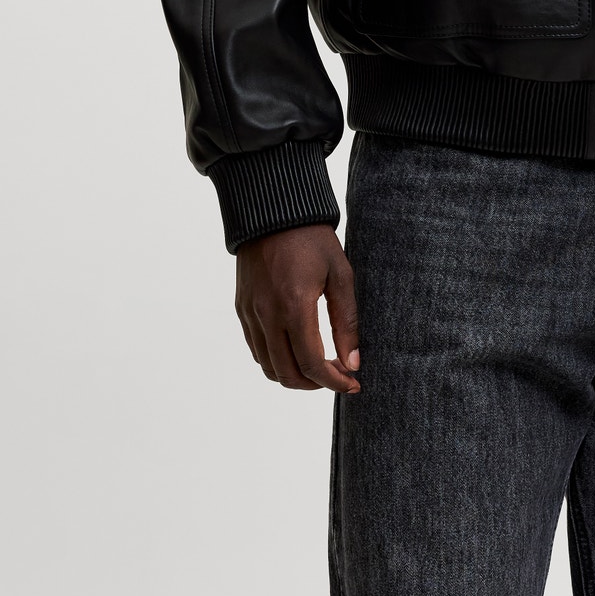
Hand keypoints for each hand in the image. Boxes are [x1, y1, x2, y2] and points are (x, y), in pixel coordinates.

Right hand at [234, 223, 361, 393]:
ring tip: (319, 366)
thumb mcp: (340, 275)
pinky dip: (276, 360)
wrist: (274, 210)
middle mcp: (267, 315)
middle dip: (315, 384)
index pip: (311, 363)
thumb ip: (346, 322)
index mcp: (294, 306)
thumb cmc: (312, 238)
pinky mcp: (241, 308)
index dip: (334, 381)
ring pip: (268, 366)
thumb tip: (353, 363)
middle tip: (337, 377)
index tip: (352, 384)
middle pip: (287, 374)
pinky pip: (256, 348)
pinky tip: (296, 349)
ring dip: (294, 375)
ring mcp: (250, 313)